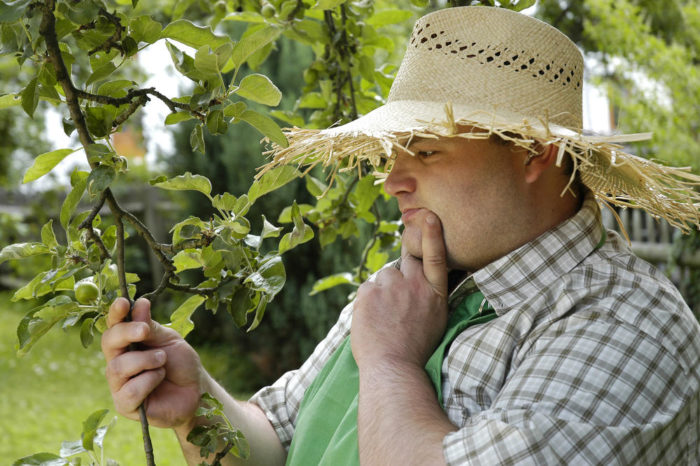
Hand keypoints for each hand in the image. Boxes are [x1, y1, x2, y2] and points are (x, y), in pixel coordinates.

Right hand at [101, 297, 202, 428]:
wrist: (196, 390)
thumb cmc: (181, 363)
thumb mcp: (169, 340)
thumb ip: (151, 327)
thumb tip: (139, 303)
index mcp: (127, 343)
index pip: (114, 326)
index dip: (115, 314)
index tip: (123, 302)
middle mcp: (118, 361)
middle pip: (108, 343)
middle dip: (126, 333)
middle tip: (144, 331)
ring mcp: (119, 384)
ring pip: (118, 367)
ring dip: (145, 360)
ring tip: (162, 360)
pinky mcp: (125, 404)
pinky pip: (129, 391)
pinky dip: (149, 381)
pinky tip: (160, 379)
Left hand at [351, 211, 447, 369]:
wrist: (392, 368)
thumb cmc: (414, 350)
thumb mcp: (435, 320)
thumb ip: (427, 296)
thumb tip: (416, 282)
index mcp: (435, 293)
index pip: (436, 256)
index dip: (432, 234)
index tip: (429, 216)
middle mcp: (415, 284)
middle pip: (406, 261)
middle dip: (401, 271)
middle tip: (396, 296)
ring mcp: (391, 286)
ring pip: (384, 277)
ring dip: (382, 291)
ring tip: (384, 318)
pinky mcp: (369, 291)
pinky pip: (367, 288)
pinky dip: (367, 302)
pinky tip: (372, 320)